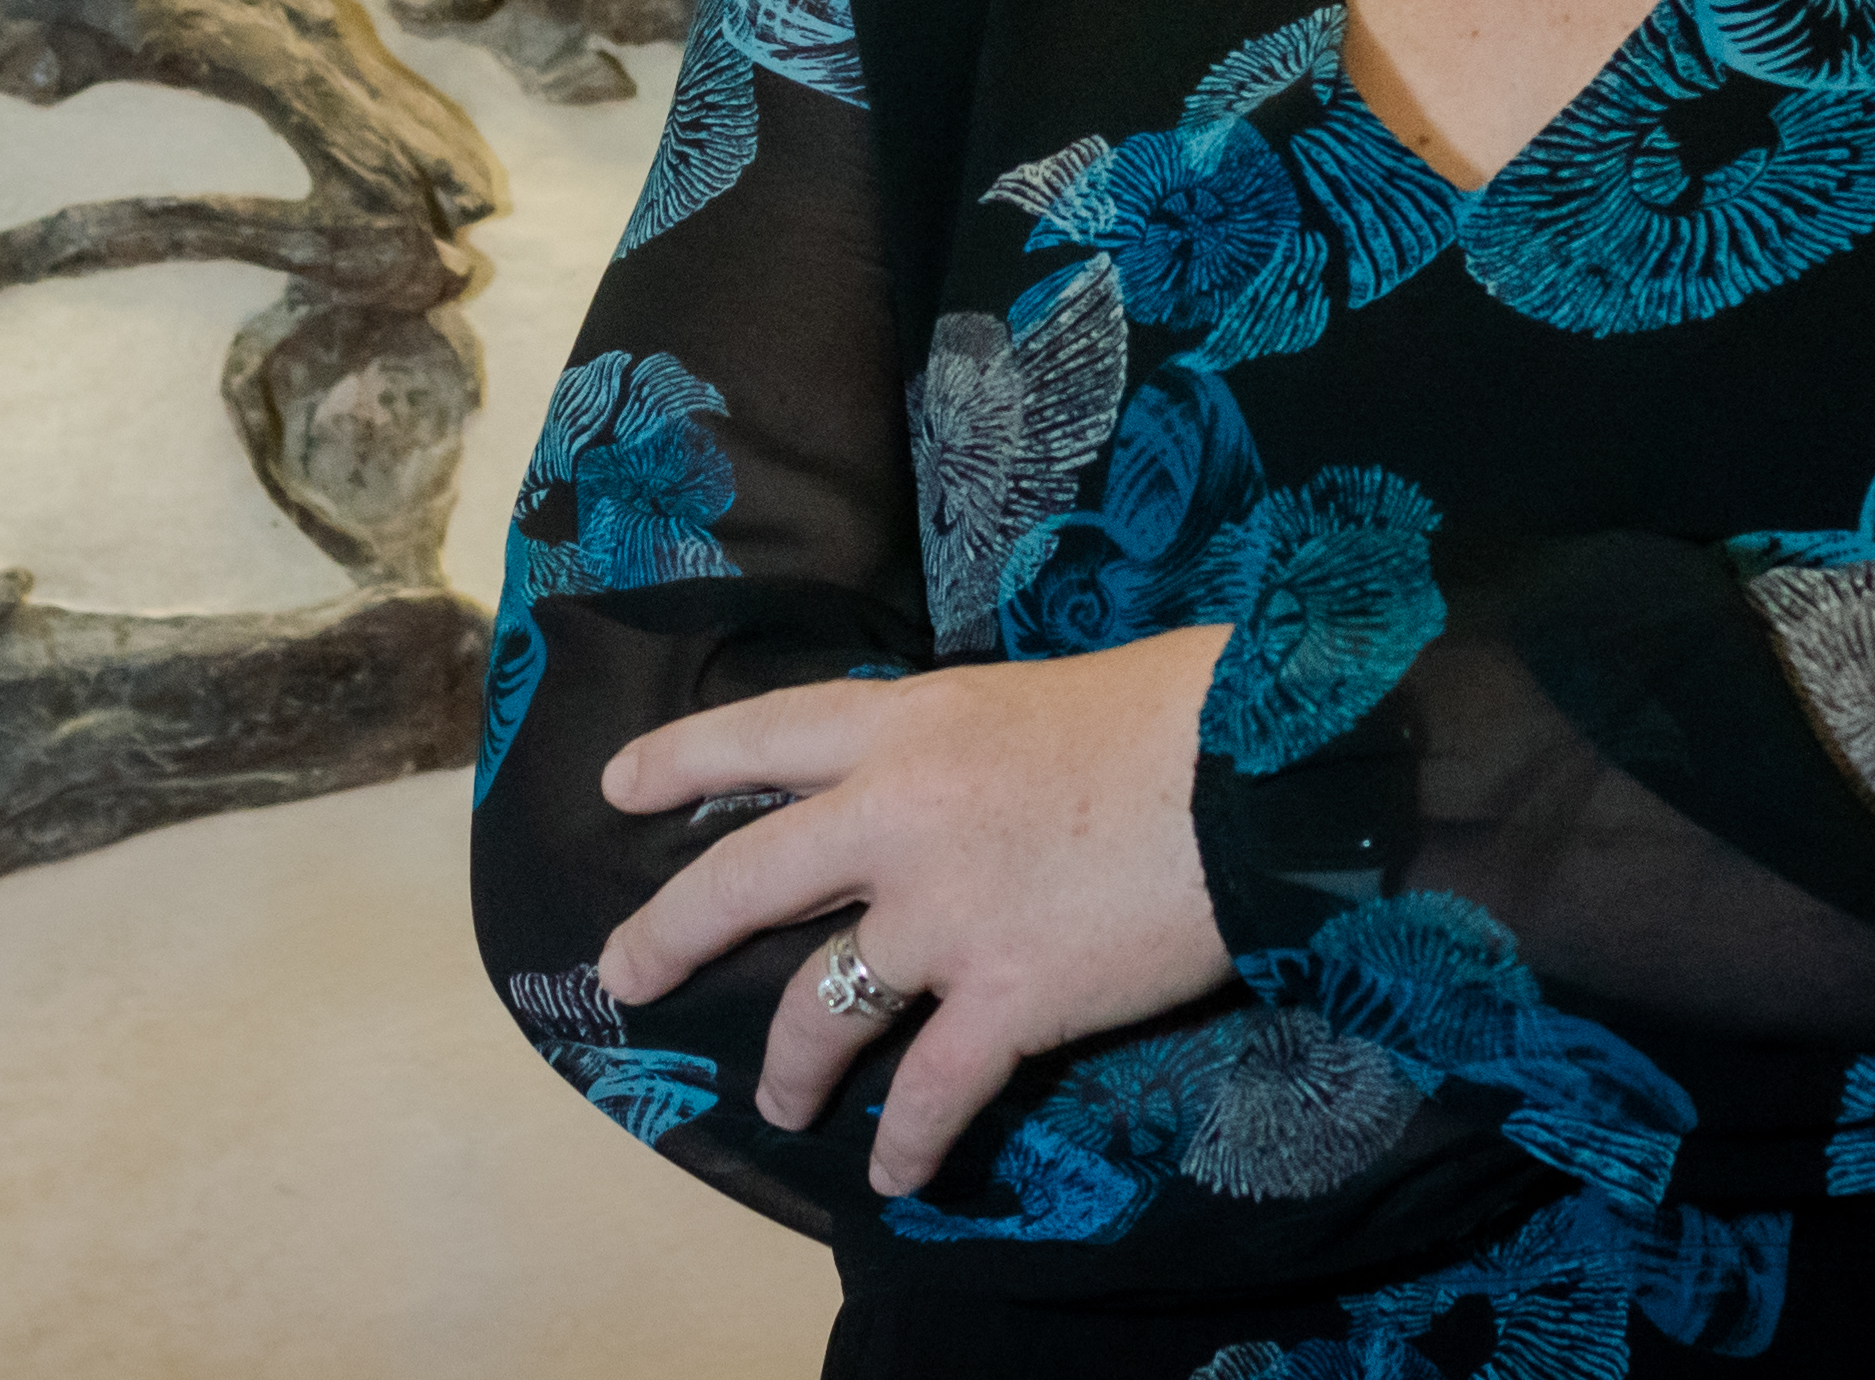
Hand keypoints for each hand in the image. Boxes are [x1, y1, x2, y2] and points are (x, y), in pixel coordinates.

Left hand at [593, 627, 1237, 1198]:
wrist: (1257, 771)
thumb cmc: (1167, 711)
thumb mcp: (1028, 697)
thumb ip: (960, 745)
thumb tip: (952, 780)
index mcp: (903, 724)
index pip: (760, 735)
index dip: (680, 760)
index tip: (617, 787)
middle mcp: (894, 820)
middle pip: (743, 881)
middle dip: (668, 933)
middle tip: (622, 975)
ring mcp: (942, 917)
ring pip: (820, 1007)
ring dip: (790, 1066)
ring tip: (777, 1104)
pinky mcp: (1008, 1000)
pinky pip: (932, 1092)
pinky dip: (907, 1144)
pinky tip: (894, 1178)